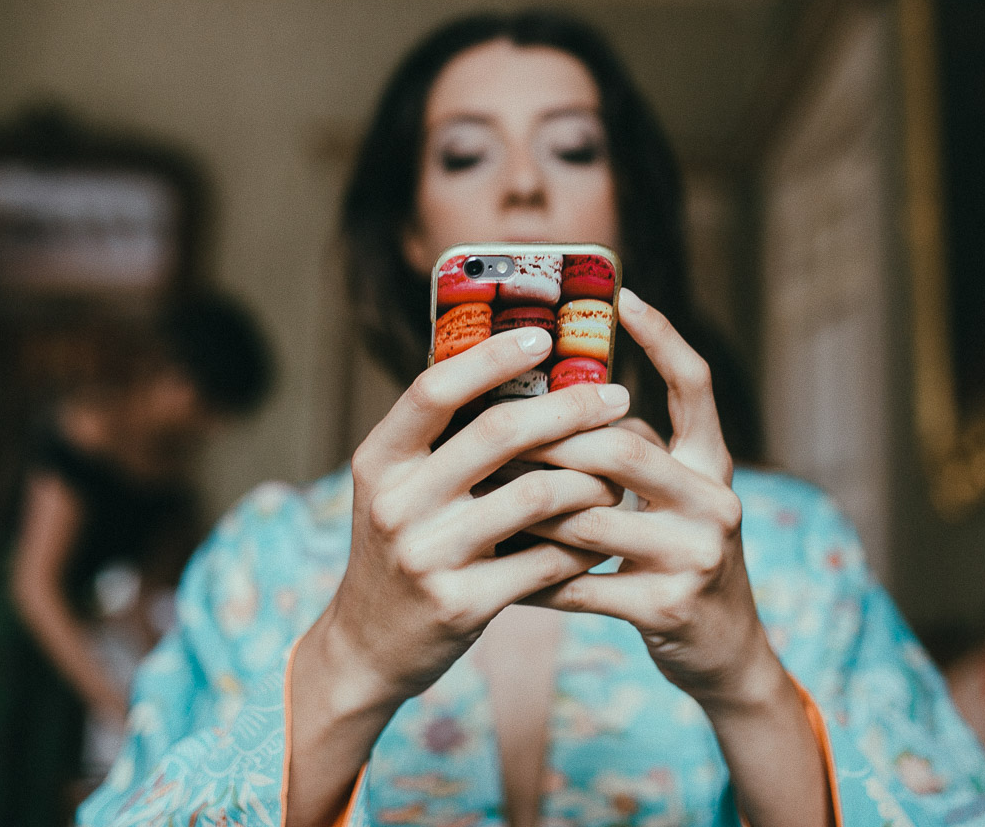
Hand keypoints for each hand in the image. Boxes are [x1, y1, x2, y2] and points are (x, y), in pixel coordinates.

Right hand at [306, 326, 628, 713]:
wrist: (367, 647)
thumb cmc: (399, 549)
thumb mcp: (395, 488)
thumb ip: (441, 441)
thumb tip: (515, 368)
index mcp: (380, 461)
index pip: (434, 390)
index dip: (492, 358)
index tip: (545, 336)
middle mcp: (397, 503)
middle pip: (499, 433)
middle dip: (570, 409)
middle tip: (617, 398)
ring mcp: (429, 556)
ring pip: (536, 496)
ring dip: (590, 481)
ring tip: (617, 475)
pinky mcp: (463, 605)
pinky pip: (545, 561)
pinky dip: (583, 544)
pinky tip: (604, 533)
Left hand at [521, 289, 781, 709]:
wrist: (727, 654)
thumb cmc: (681, 561)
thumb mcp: (678, 501)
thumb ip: (637, 456)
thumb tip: (555, 405)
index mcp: (713, 466)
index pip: (696, 387)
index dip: (664, 338)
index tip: (624, 295)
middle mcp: (713, 502)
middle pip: (624, 451)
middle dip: (553, 442)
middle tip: (496, 431)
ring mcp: (695, 557)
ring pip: (592, 520)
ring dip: (531, 512)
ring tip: (481, 497)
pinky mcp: (667, 608)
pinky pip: (582, 586)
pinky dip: (536, 578)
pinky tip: (500, 571)